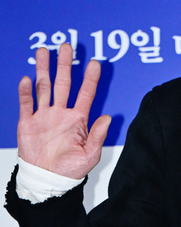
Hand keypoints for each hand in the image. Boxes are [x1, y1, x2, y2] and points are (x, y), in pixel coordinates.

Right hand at [17, 43, 110, 178]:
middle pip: (63, 84)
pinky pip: (27, 104)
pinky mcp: (28, 123)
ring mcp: (44, 116)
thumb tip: (108, 118)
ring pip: (43, 87)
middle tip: (66, 46)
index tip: (95, 63)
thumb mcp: (90, 154)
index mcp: (78, 119)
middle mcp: (61, 113)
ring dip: (43, 70)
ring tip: (43, 51)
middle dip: (64, 65)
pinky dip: (26, 92)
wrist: (48, 180)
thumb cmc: (70, 170)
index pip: (86, 94)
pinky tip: (27, 78)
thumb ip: (98, 136)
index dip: (90, 79)